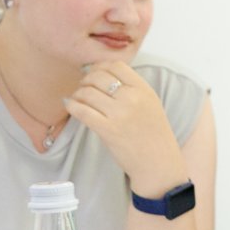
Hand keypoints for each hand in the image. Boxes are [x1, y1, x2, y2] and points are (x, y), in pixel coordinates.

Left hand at [63, 61, 186, 193]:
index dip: (100, 66)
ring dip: (78, 94)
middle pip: (98, 77)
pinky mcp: (107, 130)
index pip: (116, 66)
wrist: (158, 163)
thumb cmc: (154, 135)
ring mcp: (119, 114)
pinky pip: (81, 110)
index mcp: (144, 90)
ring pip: (87, 92)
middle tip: (83, 87)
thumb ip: (132, 89)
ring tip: (78, 99)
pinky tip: (72, 106)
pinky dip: (72, 105)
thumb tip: (102, 75)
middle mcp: (132, 99)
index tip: (94, 73)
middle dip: (86, 80)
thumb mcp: (151, 104)